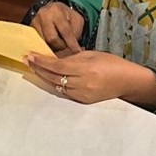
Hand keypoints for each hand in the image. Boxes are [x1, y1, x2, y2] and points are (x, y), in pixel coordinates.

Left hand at [26, 51, 155, 105]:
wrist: (128, 81)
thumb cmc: (112, 64)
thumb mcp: (92, 54)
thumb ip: (72, 56)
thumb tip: (54, 56)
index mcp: (85, 69)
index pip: (56, 65)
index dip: (41, 61)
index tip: (30, 55)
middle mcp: (82, 83)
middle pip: (54, 76)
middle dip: (38, 68)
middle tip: (27, 60)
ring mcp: (82, 94)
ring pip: (57, 86)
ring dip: (44, 77)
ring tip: (34, 68)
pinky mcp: (84, 101)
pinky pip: (65, 92)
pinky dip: (55, 84)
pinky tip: (48, 78)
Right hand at [30, 2, 83, 55]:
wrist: (53, 9)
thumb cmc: (67, 15)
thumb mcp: (77, 20)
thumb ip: (76, 33)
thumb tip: (73, 48)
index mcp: (56, 11)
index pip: (65, 31)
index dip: (71, 43)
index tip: (77, 52)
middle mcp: (43, 15)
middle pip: (51, 39)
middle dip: (60, 46)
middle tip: (66, 45)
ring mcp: (35, 22)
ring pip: (44, 42)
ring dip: (53, 47)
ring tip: (59, 44)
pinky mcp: (31, 29)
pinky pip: (38, 42)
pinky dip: (46, 46)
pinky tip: (52, 44)